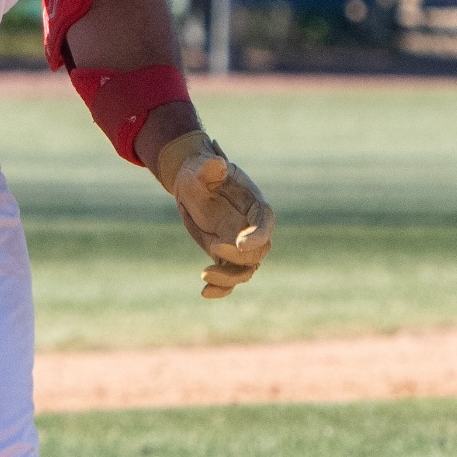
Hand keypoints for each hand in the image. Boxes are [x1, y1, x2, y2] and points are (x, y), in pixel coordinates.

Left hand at [153, 131, 272, 298]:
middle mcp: (250, 228)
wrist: (192, 185)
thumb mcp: (201, 166)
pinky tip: (204, 292)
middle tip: (215, 246)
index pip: (265, 223)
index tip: (241, 244)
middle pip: (258, 252)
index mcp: (253, 205)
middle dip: (240, 256)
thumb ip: (210, 166)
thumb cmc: (200, 171)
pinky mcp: (224, 256)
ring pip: (245, 270)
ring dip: (229, 277)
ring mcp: (238, 245)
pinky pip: (228, 278)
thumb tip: (217, 164)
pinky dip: (221, 289)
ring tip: (205, 274)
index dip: (258, 235)